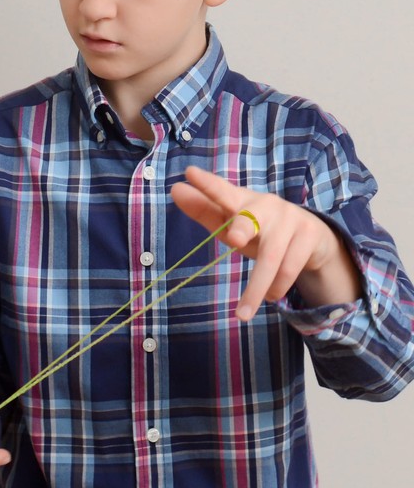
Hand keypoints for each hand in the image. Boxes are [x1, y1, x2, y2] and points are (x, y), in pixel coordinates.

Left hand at [170, 166, 360, 320]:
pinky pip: (290, 268)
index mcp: (241, 200)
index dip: (207, 185)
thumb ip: (204, 210)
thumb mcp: (232, 223)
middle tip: (235, 239)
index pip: (221, 191)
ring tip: (242, 314)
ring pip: (272, 258)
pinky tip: (271, 296)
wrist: (312, 237)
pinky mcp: (310, 234)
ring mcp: (291, 218)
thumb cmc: (259, 229)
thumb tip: (175, 189)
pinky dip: (277, 287)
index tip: (189, 173)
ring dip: (256, 290)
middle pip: (251, 218)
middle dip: (243, 227)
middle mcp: (266, 205)